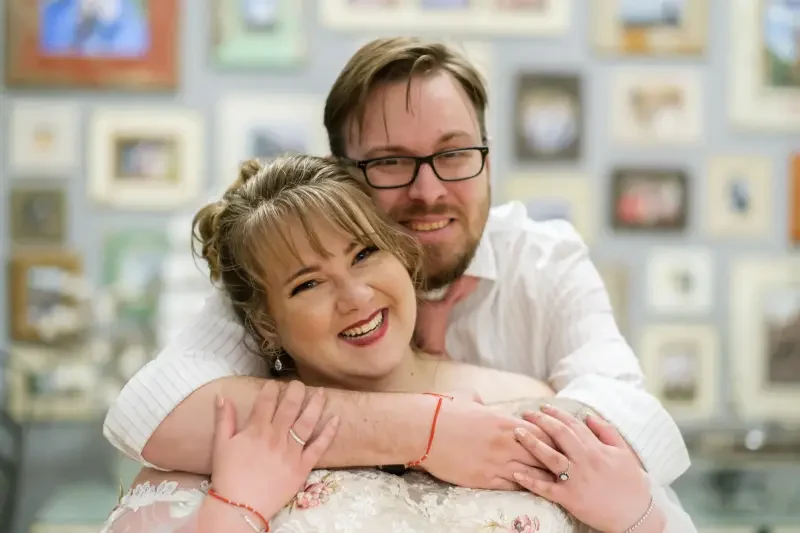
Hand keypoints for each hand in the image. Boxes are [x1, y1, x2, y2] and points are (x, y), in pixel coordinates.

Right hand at [210, 380, 338, 519]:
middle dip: (296, 390)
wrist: (240, 507)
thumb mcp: (220, 445)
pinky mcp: (303, 466)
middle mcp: (277, 437)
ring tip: (320, 392)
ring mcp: (292, 451)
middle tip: (298, 383)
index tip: (274, 383)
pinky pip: (319, 446)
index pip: (267, 401)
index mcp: (256, 430)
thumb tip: (222, 397)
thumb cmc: (228, 476)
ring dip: (315, 404)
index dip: (272, 388)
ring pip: (307, 421)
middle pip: (290, 406)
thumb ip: (224, 419)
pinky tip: (336, 418)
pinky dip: (329, 432)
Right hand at [421, 397, 555, 489]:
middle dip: (555, 461)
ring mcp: (496, 463)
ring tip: (558, 483)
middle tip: (567, 467)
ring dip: (544, 478)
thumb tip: (481, 402)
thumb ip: (480, 401)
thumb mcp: (466, 398)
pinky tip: (534, 489)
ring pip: (532, 474)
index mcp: (504, 422)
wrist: (422, 431)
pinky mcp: (485, 479)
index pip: (541, 432)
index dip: (553, 439)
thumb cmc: (443, 411)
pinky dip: (525, 487)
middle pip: (542, 455)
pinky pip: (513, 486)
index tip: (561, 443)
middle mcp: (505, 443)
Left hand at [512, 405, 651, 532]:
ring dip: (531, 443)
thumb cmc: (631, 484)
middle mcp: (584, 460)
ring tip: (516, 433)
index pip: (572, 424)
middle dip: (540, 421)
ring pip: (549, 456)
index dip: (556, 413)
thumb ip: (606, 432)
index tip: (543, 406)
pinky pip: (546, 488)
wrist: (636, 516)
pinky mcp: (569, 498)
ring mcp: (576, 479)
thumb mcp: (623, 453)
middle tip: (525, 414)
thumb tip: (588, 415)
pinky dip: (530, 480)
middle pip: (558, 434)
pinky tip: (515, 472)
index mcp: (596, 449)